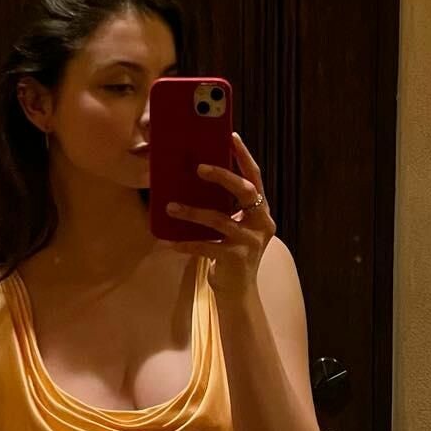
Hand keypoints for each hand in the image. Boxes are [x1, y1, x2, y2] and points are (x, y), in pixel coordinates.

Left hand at [164, 130, 274, 299]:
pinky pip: (206, 247)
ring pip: (219, 219)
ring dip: (193, 211)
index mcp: (261, 213)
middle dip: (223, 176)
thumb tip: (192, 182)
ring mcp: (250, 242)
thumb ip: (223, 208)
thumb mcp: (230, 228)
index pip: (255, 178)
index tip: (231, 136)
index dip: (244, 157)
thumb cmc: (230, 255)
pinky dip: (186, 243)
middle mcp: (261, 224)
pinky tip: (170, 243)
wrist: (238, 294)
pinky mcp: (235, 259)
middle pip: (246, 191)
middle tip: (199, 167)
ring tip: (171, 206)